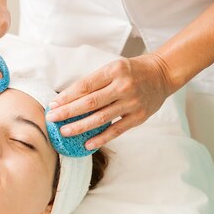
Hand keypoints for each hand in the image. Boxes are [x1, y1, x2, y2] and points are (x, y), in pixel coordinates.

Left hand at [46, 53, 174, 149]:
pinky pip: (116, 131)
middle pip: (90, 103)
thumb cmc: (131, 71)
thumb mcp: (113, 68)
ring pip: (100, 118)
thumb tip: (66, 99)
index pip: (85, 86)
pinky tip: (86, 144)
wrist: (162, 74)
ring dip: (80, 127)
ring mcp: (132, 103)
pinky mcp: (138, 117)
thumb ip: (93, 83)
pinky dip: (100, 139)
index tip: (53, 105)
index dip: (67, 97)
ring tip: (64, 132)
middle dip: (68, 112)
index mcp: (114, 70)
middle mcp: (123, 86)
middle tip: (52, 119)